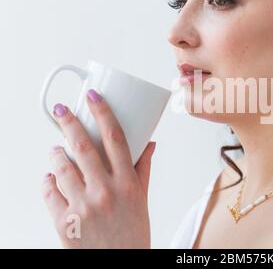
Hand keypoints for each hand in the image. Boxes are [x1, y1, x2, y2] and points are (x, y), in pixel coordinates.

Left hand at [42, 89, 155, 247]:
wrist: (120, 265)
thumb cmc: (132, 232)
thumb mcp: (143, 199)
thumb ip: (144, 169)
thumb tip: (150, 144)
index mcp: (128, 183)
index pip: (115, 138)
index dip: (104, 112)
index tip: (94, 97)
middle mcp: (106, 191)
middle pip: (83, 146)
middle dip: (69, 122)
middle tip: (61, 110)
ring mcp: (83, 206)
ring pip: (62, 167)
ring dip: (55, 153)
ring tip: (55, 150)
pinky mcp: (64, 222)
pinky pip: (49, 192)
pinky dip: (47, 181)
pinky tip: (51, 177)